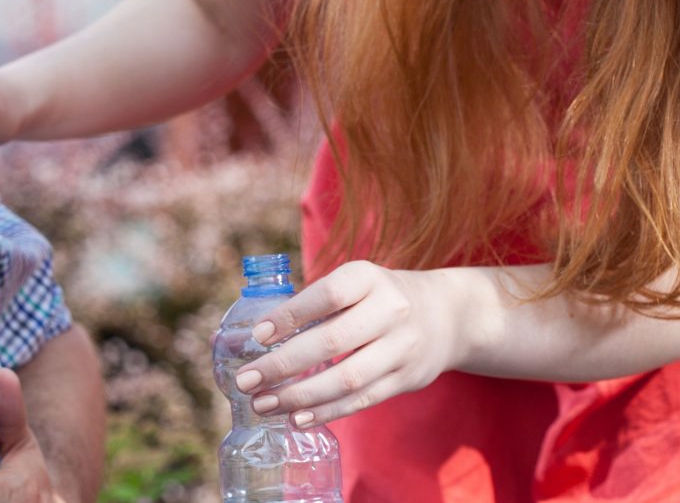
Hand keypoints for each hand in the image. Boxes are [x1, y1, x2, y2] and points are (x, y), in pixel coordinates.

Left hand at [233, 261, 468, 426]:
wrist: (447, 315)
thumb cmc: (377, 298)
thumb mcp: (354, 284)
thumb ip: (312, 305)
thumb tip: (248, 337)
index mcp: (367, 278)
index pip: (326, 295)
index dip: (290, 316)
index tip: (257, 337)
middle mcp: (390, 309)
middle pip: (332, 341)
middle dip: (283, 365)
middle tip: (246, 380)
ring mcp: (402, 347)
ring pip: (347, 378)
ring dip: (300, 396)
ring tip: (264, 404)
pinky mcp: (407, 378)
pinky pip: (362, 399)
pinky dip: (327, 411)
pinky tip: (297, 417)